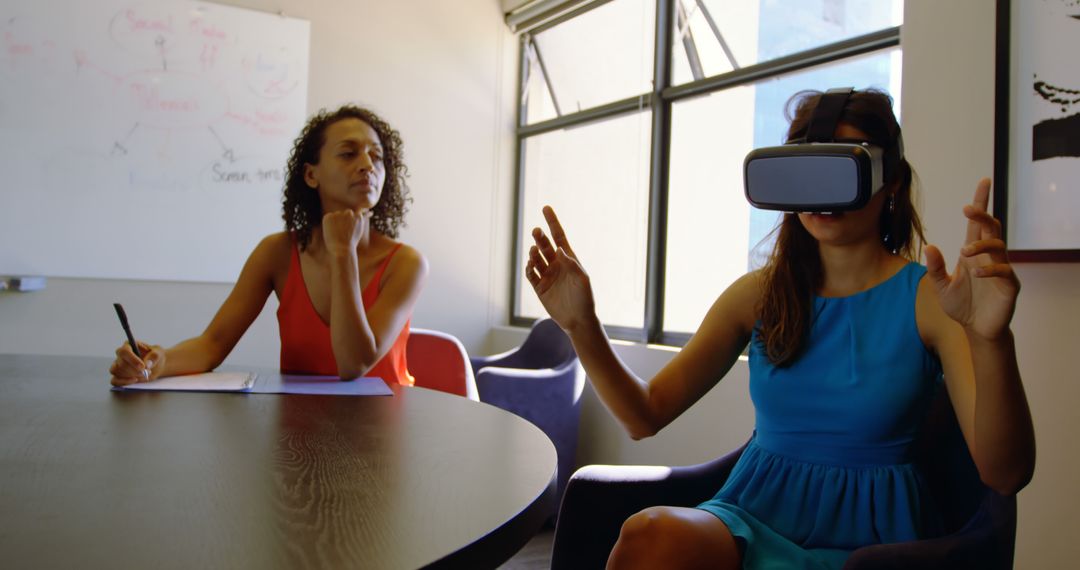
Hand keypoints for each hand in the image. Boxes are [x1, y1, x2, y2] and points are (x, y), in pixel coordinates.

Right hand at [110, 341, 165, 385]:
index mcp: (128, 345)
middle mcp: (121, 355)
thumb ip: (153, 357)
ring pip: (116, 372)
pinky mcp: (119, 375)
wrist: (156, 365)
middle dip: (135, 370)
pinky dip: (123, 382)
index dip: (132, 360)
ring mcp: (118, 365)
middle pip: (121, 364)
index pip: (124, 352)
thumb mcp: (158, 353)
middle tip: (146, 372)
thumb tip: (146, 365)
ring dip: (130, 376)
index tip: (142, 367)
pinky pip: (114, 380)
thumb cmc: (155, 356)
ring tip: (144, 375)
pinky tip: (134, 381)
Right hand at [322, 209, 369, 256]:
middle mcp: (337, 213)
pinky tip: (367, 218)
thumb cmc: (335, 245)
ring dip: (351, 220)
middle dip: (344, 222)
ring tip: (351, 231)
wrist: (342, 249)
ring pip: (350, 214)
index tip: (338, 233)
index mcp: (328, 217)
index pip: (334, 217)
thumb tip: (341, 221)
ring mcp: (347, 215)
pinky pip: (361, 214)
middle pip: (342, 214)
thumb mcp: (329, 234)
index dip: (337, 225)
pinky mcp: (357, 217)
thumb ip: (333, 225)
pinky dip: (364, 217)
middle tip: (345, 233)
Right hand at [524, 206, 597, 333]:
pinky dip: (529, 267)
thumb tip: (559, 249)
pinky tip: (531, 265)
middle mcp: (557, 265)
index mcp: (569, 259)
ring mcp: (547, 275)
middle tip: (537, 232)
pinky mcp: (540, 287)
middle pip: (545, 245)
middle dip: (540, 237)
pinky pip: (531, 274)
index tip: (546, 207)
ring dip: (533, 252)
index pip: (558, 236)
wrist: (578, 320)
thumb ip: (572, 264)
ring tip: (534, 251)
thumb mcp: (583, 280)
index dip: (553, 222)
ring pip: (536, 258)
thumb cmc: (585, 299)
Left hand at [925, 178, 1020, 339]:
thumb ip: (934, 268)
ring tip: (965, 253)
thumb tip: (929, 246)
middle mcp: (988, 257)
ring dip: (982, 245)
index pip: (977, 222)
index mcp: (973, 252)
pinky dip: (990, 270)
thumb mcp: (941, 286)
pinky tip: (976, 274)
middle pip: (991, 227)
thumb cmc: (961, 305)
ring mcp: (1001, 269)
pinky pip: (1004, 272)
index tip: (983, 181)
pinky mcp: (1009, 285)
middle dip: (982, 215)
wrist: (976, 329)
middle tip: (968, 209)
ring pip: (999, 246)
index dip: (981, 202)